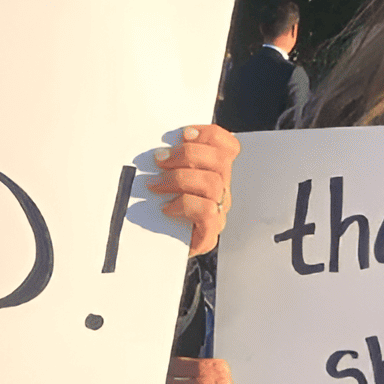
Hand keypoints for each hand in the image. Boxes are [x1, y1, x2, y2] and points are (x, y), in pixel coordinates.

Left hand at [149, 124, 238, 255]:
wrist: (155, 249)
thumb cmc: (158, 211)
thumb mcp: (164, 178)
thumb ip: (168, 160)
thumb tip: (157, 144)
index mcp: (215, 173)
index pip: (228, 147)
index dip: (210, 135)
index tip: (185, 133)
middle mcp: (220, 191)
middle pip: (220, 161)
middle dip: (187, 154)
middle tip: (160, 159)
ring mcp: (217, 212)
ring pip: (213, 184)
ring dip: (180, 179)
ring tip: (156, 184)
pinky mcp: (209, 234)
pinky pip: (207, 212)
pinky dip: (184, 205)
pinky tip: (167, 207)